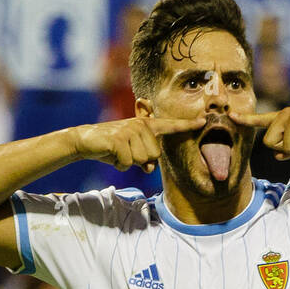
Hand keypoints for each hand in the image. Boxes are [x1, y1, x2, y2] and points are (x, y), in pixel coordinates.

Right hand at [73, 115, 205, 173]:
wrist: (86, 141)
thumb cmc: (111, 148)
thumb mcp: (131, 154)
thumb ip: (145, 159)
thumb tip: (150, 168)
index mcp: (146, 126)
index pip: (170, 126)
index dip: (187, 125)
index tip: (204, 120)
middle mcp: (141, 125)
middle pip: (154, 156)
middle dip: (140, 161)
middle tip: (125, 152)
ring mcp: (130, 130)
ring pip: (143, 160)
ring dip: (129, 163)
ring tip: (118, 153)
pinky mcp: (119, 139)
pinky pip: (128, 163)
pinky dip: (119, 164)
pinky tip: (112, 155)